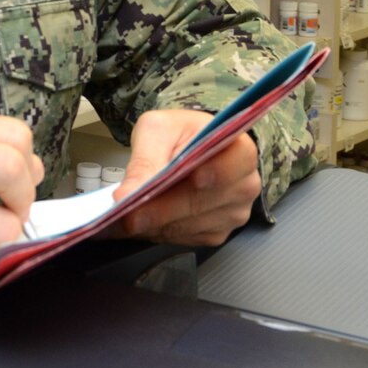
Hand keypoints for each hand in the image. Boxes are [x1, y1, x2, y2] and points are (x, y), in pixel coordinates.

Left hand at [112, 109, 258, 246]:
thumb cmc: (178, 134)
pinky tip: (138, 224)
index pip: (231, 164)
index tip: (187, 180)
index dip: (212, 172)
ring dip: (156, 225)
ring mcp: (233, 213)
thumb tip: (129, 194)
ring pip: (190, 225)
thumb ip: (146, 158)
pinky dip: (158, 232)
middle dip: (161, 210)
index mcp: (239, 150)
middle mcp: (244, 185)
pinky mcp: (216, 232)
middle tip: (128, 215)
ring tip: (123, 220)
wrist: (186, 147)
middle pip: (202, 202)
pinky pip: (185, 238)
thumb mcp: (157, 130)